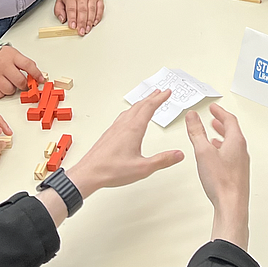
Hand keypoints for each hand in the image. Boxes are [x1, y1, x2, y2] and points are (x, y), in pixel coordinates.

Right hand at [0, 45, 42, 98]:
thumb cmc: (1, 55)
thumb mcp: (15, 54)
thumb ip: (25, 64)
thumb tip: (38, 75)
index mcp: (12, 56)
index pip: (28, 66)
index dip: (36, 74)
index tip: (41, 79)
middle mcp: (3, 65)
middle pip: (19, 81)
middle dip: (24, 85)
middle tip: (24, 84)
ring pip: (9, 90)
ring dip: (12, 89)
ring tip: (9, 82)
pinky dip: (1, 93)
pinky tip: (1, 86)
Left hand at [55, 0, 104, 33]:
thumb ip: (58, 10)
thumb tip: (62, 20)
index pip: (72, 9)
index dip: (72, 18)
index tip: (73, 26)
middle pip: (82, 11)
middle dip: (82, 23)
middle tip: (81, 31)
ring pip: (91, 10)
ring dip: (89, 21)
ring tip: (87, 29)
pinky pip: (100, 8)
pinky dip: (98, 16)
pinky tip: (94, 22)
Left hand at [66, 89, 184, 197]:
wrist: (88, 174)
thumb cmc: (111, 170)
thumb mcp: (143, 168)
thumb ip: (162, 160)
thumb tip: (178, 154)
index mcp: (133, 129)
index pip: (149, 107)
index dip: (160, 98)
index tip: (167, 92)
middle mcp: (123, 125)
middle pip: (140, 105)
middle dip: (152, 97)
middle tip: (160, 92)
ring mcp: (115, 129)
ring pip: (131, 109)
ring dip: (141, 103)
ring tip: (147, 101)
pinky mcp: (109, 134)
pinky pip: (123, 116)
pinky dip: (132, 111)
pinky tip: (129, 117)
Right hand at [186, 104, 250, 248]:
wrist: (232, 205)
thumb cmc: (222, 182)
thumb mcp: (203, 152)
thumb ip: (197, 132)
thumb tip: (192, 116)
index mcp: (235, 141)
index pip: (230, 120)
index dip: (220, 112)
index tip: (214, 107)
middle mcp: (241, 151)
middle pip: (232, 131)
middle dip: (222, 122)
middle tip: (214, 117)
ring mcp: (241, 162)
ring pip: (232, 143)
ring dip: (222, 136)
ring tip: (213, 135)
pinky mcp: (237, 173)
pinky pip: (231, 155)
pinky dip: (222, 149)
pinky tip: (215, 157)